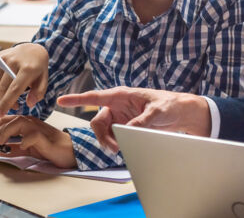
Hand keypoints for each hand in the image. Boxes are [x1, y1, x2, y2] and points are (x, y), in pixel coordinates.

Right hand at [0, 43, 49, 116]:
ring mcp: (4, 58)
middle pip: (2, 89)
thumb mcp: (43, 80)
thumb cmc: (37, 68)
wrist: (32, 49)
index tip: (0, 114)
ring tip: (10, 92)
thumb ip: (38, 93)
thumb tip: (30, 103)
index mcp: (27, 69)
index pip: (14, 89)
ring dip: (0, 93)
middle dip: (5, 101)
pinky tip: (4, 83)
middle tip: (15, 105)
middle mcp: (13, 62)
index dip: (6, 103)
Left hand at [0, 115, 75, 168]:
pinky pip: (32, 136)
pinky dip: (25, 141)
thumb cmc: (49, 147)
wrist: (68, 150)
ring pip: (17, 124)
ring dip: (5, 134)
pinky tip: (22, 147)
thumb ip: (14, 149)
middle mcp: (29, 122)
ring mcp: (37, 127)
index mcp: (24, 123)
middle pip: (7, 122)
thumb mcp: (27, 149)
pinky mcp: (44, 136)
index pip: (4, 121)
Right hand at [57, 87, 209, 150]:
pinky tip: (126, 147)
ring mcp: (121, 118)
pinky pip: (113, 138)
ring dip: (109, 142)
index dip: (76, 99)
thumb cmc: (170, 104)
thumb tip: (128, 131)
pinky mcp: (126, 128)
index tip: (61, 100)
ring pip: (103, 133)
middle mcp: (117, 107)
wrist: (182, 114)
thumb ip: (142, 120)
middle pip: (97, 122)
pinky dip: (116, 145)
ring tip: (123, 149)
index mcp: (121, 95)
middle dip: (102, 136)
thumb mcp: (157, 111)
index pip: (94, 97)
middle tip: (114, 148)